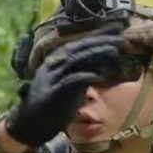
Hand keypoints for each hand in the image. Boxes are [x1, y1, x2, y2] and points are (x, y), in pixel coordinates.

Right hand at [4, 33, 122, 147]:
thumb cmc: (53, 102)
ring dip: (95, 55)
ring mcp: (52, 78)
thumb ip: (82, 69)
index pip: (78, 44)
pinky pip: (71, 81)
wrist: (32, 122)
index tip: (115, 30)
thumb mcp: (70, 81)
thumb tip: (104, 58)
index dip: (97, 36)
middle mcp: (53, 66)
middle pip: (77, 48)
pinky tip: (100, 77)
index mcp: (56, 61)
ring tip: (114, 51)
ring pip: (74, 60)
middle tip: (119, 37)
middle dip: (99, 41)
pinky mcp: (54, 93)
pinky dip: (85, 77)